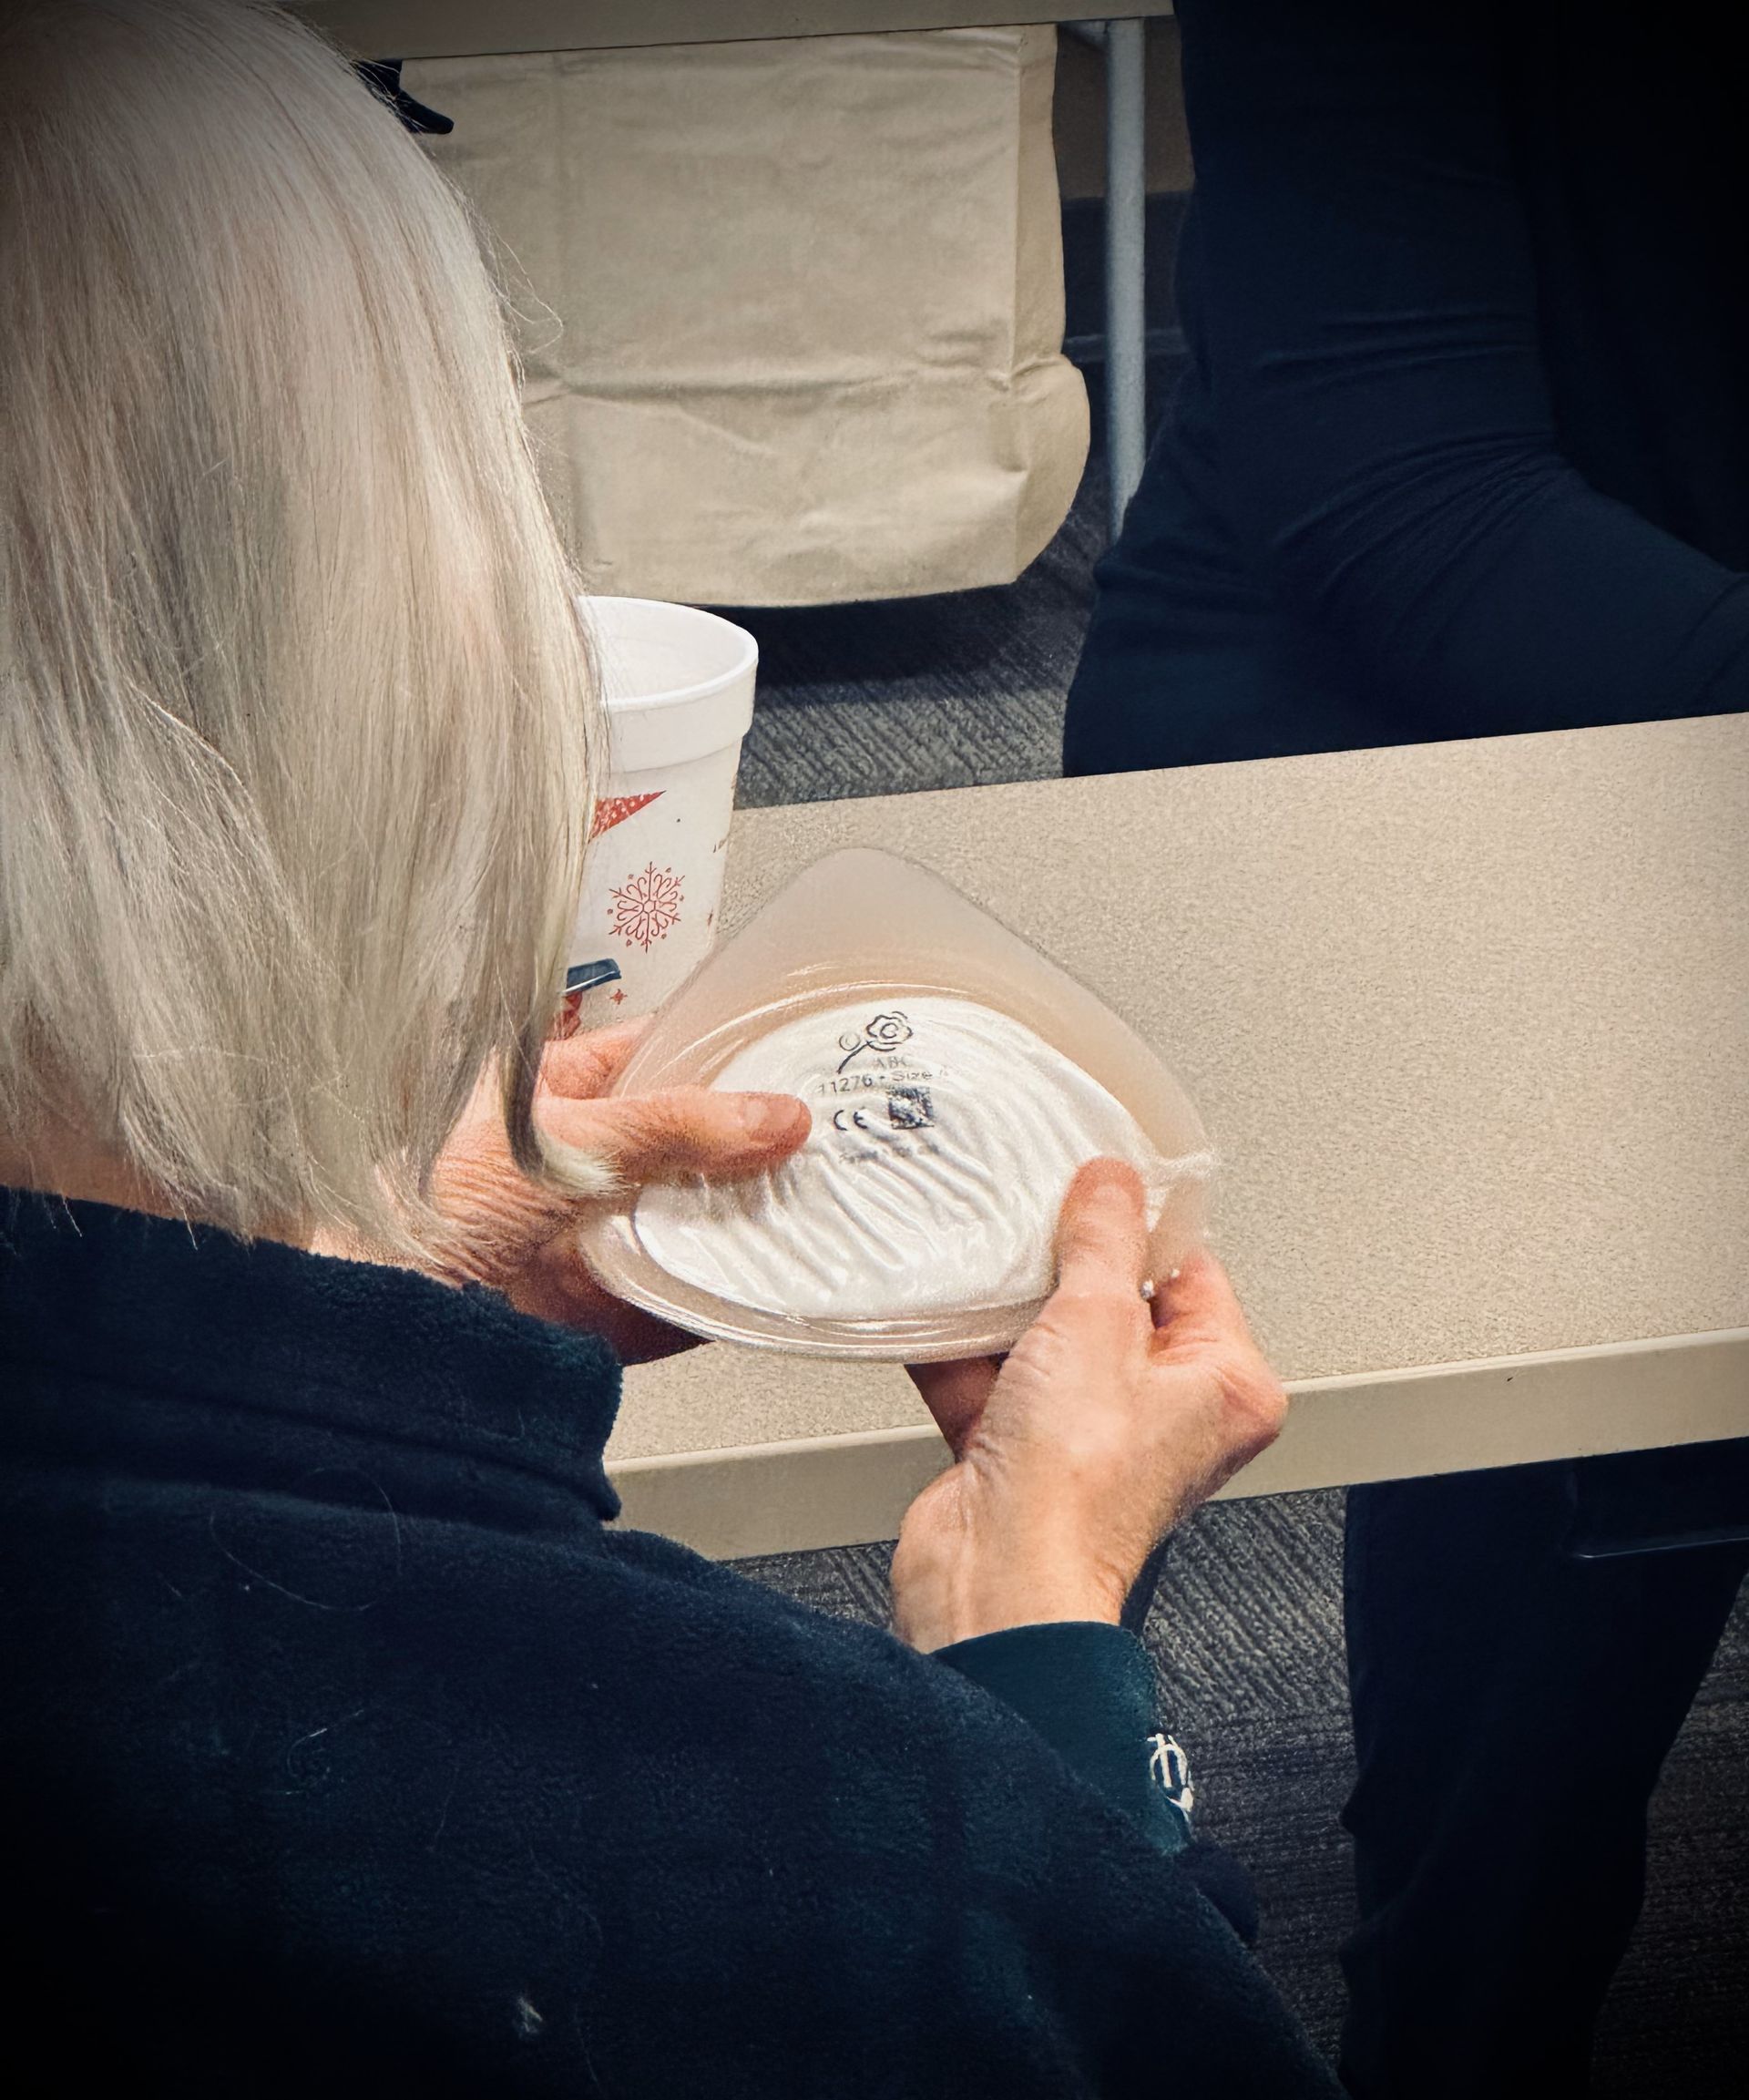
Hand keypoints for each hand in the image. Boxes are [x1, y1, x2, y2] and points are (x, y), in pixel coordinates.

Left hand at [321, 1022, 809, 1361]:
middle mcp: (577, 1159)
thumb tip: (771, 1117)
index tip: (786, 1060)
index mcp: (554, 1090)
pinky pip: (679, 1293)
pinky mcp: (603, 1305)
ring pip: (690, 1218)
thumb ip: (674, 1127)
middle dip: (746, 1148)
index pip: (657, 1056)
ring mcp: (592, 1233)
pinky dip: (722, 1294)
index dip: (722, 1056)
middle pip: (687, 1143)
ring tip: (806, 1206)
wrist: (389, 1324)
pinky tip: (763, 1282)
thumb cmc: (425, 1210)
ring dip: (742, 1220)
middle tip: (814, 1142)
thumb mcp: (568, 1141)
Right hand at [890, 1158, 1286, 1651]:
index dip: (1140, 1225)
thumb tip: (1113, 1184)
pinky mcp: (1024, 1450)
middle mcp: (1167, 1414)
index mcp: (1225, 1386)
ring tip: (978, 1256)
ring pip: (1047, 1337)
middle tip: (1033, 1215)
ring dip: (1004, 1304)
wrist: (996, 1579)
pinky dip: (961, 1346)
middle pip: (1113, 1301)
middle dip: (1062, 1262)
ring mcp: (1092, 1433)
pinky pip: (993, 1375)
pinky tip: (934, 1306)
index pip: (1192, 1273)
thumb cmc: (1076, 1490)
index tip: (1100, 1181)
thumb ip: (1103, 1239)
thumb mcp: (1096, 1321)